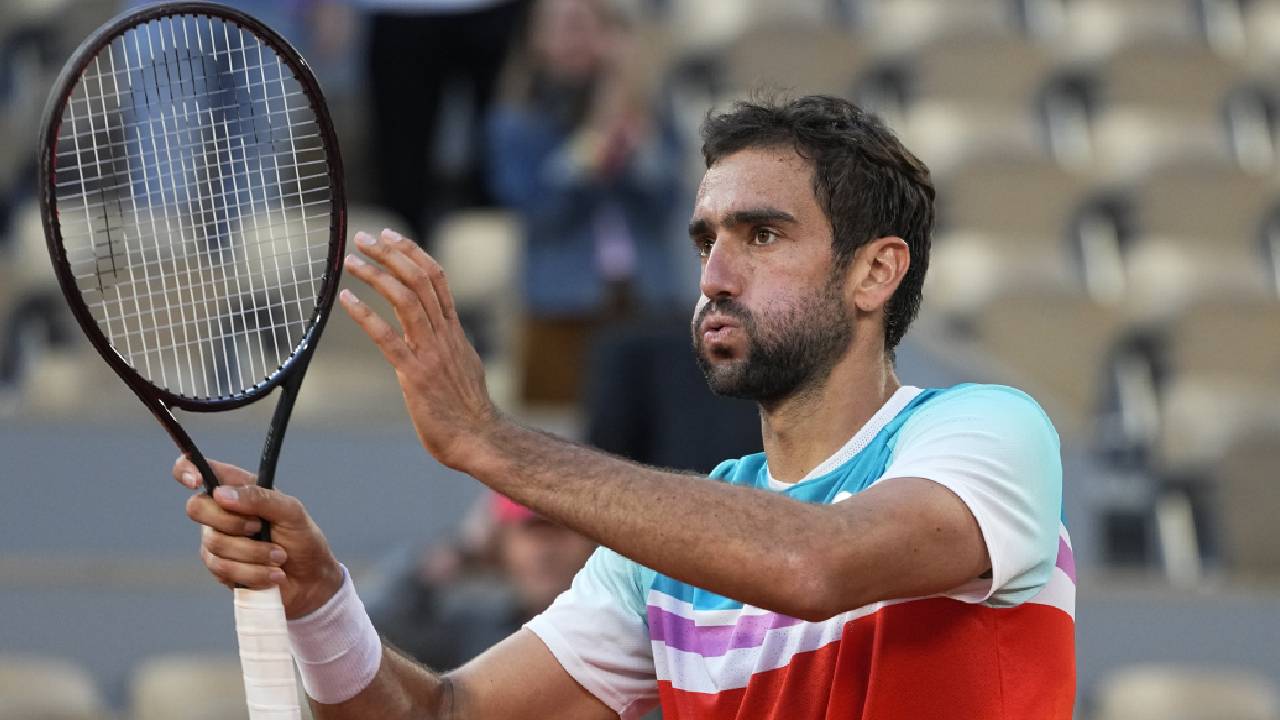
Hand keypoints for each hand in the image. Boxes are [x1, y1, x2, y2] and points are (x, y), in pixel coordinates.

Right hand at [176, 457, 343, 618]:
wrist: (310, 580)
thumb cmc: (302, 538)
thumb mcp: (291, 512)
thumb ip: (260, 497)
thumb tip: (221, 494)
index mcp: (238, 488)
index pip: (198, 469)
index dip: (186, 469)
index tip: (195, 481)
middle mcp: (222, 512)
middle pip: (196, 508)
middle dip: (232, 522)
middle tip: (259, 527)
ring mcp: (218, 540)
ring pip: (214, 543)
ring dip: (254, 553)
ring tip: (279, 556)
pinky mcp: (220, 568)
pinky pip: (223, 568)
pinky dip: (254, 572)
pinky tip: (272, 573)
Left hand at [339, 229, 500, 469]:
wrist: (478, 437)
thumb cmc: (467, 409)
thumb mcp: (465, 366)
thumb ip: (451, 345)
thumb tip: (444, 333)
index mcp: (454, 331)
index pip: (437, 279)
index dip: (413, 253)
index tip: (392, 237)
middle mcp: (444, 335)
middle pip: (419, 280)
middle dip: (391, 254)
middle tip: (365, 238)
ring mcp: (430, 353)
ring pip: (405, 300)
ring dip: (376, 275)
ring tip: (352, 262)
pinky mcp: (415, 374)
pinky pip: (387, 337)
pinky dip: (365, 315)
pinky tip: (346, 300)